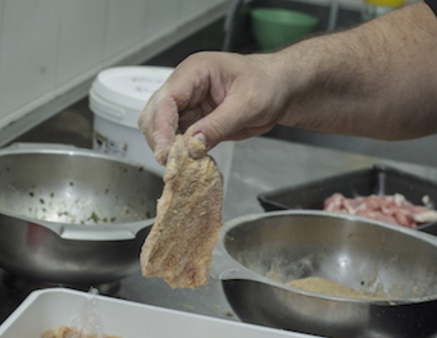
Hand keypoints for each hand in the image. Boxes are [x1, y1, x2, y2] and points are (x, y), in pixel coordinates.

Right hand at [137, 51, 287, 163]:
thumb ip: (218, 125)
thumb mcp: (247, 105)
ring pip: (163, 130)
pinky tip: (189, 163)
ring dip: (168, 148)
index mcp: (195, 72)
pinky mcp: (196, 122)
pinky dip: (181, 153)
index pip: (166, 100)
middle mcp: (186, 87)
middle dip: (159, 139)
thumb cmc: (268, 84)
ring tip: (181, 166)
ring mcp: (189, 105)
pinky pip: (179, 139)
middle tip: (172, 164)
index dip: (161, 128)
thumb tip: (192, 145)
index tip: (165, 153)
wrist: (281, 90)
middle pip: (154, 114)